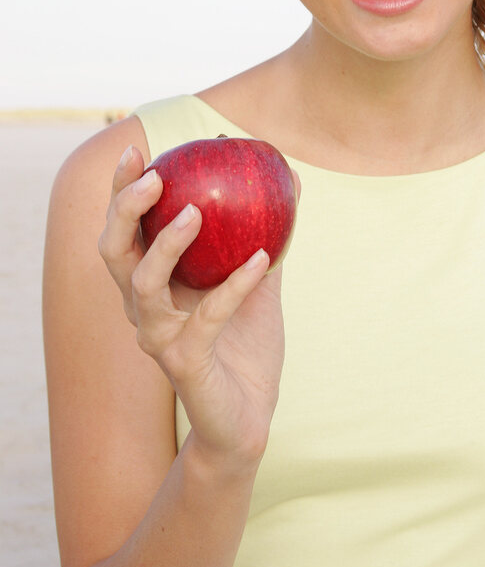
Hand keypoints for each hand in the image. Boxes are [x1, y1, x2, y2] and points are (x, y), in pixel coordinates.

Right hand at [98, 145, 286, 467]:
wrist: (249, 417)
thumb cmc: (246, 344)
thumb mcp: (260, 278)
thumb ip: (267, 230)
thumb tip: (289, 174)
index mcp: (152, 283)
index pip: (125, 228)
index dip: (122, 189)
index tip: (138, 149)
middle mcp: (144, 309)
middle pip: (114, 251)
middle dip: (125, 209)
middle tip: (155, 177)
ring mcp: (159, 338)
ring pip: (143, 285)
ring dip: (167, 244)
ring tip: (197, 212)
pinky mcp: (185, 365)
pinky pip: (206, 319)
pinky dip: (234, 287)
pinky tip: (264, 259)